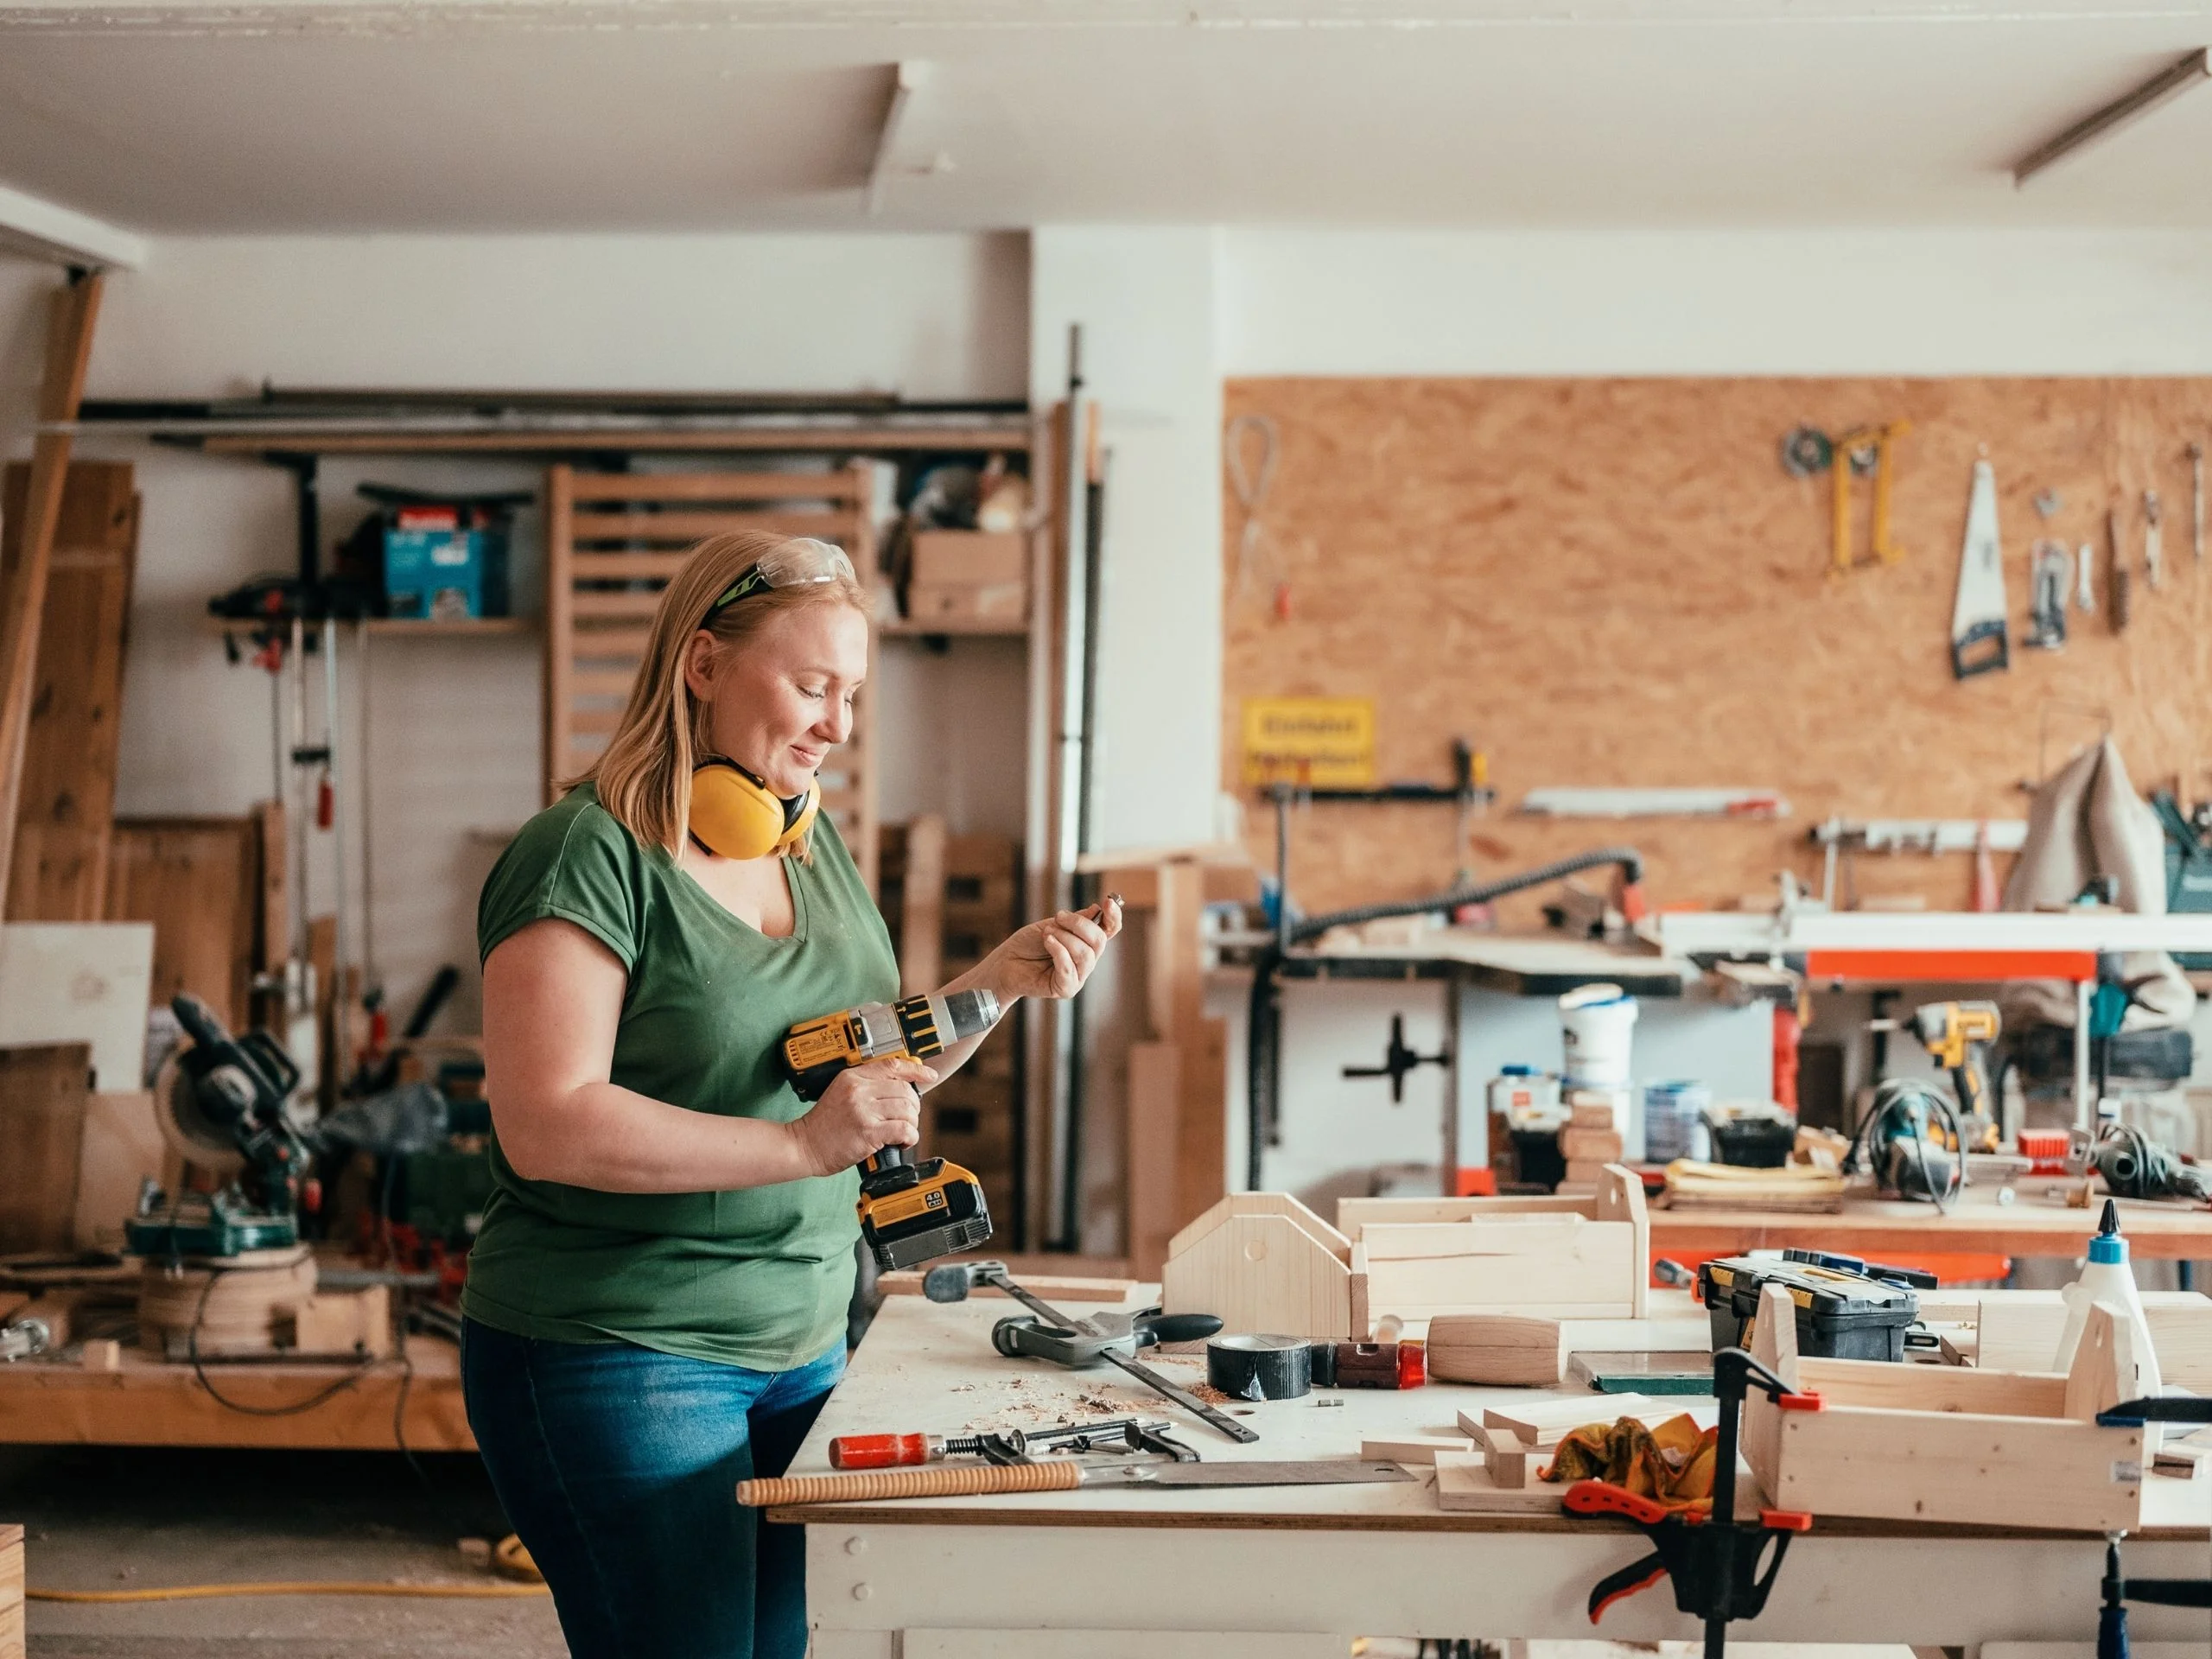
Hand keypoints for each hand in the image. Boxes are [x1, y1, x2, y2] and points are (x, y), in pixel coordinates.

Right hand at [789, 1057, 930, 1177]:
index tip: (929, 1075)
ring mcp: (863, 1110)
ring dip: (912, 1123)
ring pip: (907, 1110)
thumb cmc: (824, 1124)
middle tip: (907, 1117)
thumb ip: (866, 1086)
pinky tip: (902, 1141)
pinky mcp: (868, 1132)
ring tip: (902, 1131)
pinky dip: (909, 1137)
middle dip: (913, 1106)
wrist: (804, 1145)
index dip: (916, 1069)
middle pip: (904, 1089)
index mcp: (853, 1076)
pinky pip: (903, 1130)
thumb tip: (901, 1088)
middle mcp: (859, 1089)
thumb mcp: (841, 1093)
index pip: (892, 1065)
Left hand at [979, 895, 1122, 1002]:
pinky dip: (1058, 951)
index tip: (1107, 901)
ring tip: (1046, 933)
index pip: (1110, 930)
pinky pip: (1069, 969)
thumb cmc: (1029, 943)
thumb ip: (1075, 921)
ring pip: (1085, 954)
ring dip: (1064, 938)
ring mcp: (1078, 976)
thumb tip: (1096, 910)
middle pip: (1100, 941)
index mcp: (1086, 942)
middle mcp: (1087, 960)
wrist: (1006, 961)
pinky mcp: (1066, 989)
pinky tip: (1047, 942)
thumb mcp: (1053, 925)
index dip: (1113, 916)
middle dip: (1079, 924)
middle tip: (1058, 917)